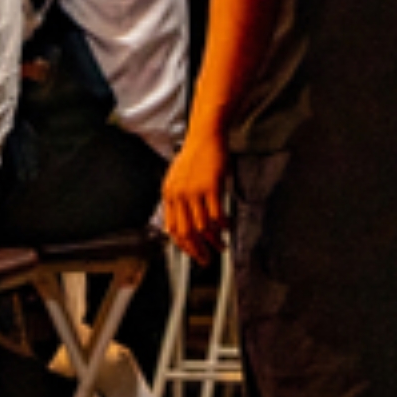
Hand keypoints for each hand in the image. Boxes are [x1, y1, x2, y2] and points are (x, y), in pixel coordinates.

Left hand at [162, 130, 226, 259]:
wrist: (205, 136)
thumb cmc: (195, 157)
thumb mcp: (178, 179)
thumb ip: (177, 199)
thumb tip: (181, 225)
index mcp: (168, 194)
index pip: (172, 229)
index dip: (183, 246)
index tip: (193, 254)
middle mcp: (178, 194)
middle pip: (186, 233)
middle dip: (197, 251)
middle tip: (207, 259)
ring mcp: (194, 191)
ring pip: (203, 227)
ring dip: (213, 241)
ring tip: (221, 245)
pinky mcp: (211, 187)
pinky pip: (217, 215)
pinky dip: (223, 226)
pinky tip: (228, 227)